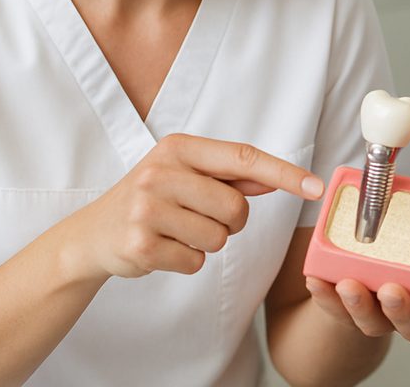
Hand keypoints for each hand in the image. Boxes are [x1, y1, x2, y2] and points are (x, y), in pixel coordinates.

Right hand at [61, 133, 323, 281]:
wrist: (92, 234)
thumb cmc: (151, 200)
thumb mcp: (186, 176)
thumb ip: (231, 176)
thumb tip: (274, 179)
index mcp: (178, 147)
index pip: (244, 157)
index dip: (284, 174)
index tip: (316, 187)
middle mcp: (161, 172)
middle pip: (236, 209)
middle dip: (230, 222)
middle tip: (198, 217)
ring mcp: (147, 209)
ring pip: (218, 238)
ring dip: (207, 243)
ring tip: (176, 231)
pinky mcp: (140, 245)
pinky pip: (195, 261)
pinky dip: (187, 261)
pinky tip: (163, 248)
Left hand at [304, 276, 409, 343]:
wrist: (375, 278)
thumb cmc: (406, 253)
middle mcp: (408, 315)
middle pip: (409, 325)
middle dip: (399, 309)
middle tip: (391, 290)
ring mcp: (377, 318)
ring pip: (372, 322)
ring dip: (360, 305)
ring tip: (348, 285)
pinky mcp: (347, 314)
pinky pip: (335, 311)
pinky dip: (325, 296)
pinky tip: (316, 279)